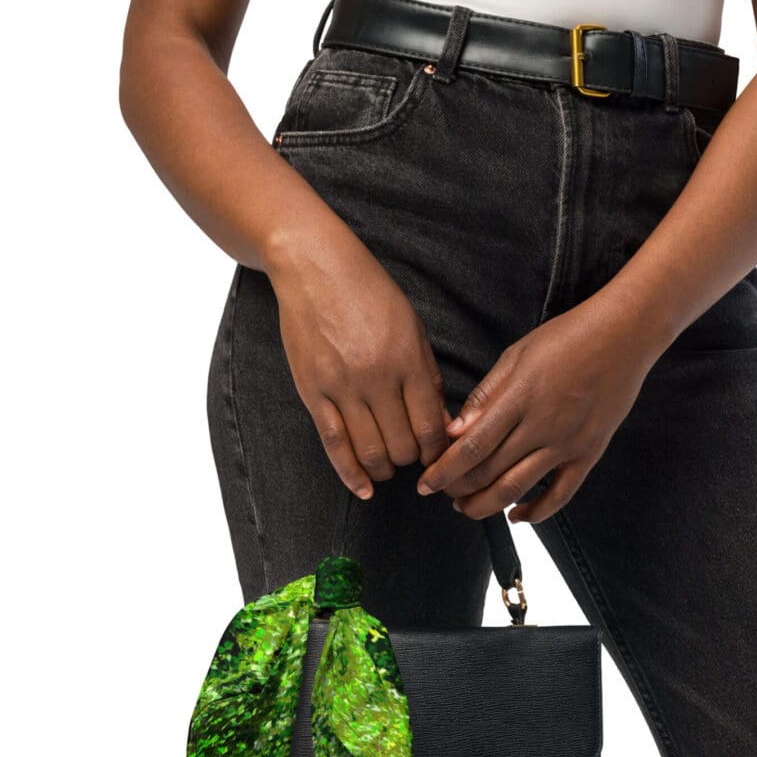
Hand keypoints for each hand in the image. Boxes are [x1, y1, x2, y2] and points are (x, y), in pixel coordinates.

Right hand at [267, 228, 452, 499]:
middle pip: (403, 446)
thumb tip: (443, 423)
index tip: (440, 459)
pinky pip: (334, 444)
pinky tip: (363, 489)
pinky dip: (351, 474)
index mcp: (409, 361)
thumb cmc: (370, 294)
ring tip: (389, 470)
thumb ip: (427, 376)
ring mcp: (343, 387)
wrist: (314, 267)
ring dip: (385, 470)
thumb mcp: (413, 328)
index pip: (431, 426)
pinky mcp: (313, 391)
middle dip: (413, 462)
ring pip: (371, 451)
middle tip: (413, 461)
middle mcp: (378, 378)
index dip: (439, 452)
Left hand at [415, 299, 656, 523]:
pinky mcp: (589, 453)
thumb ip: (485, 396)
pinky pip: (560, 495)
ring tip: (467, 508)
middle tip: (442, 492)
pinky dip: (536, 513)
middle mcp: (542, 426)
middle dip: (458, 489)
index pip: (471, 447)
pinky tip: (516, 516)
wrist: (625, 336)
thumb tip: (455, 432)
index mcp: (519, 398)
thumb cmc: (567, 337)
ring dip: (486, 505)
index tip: (425, 484)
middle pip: (489, 473)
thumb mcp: (517, 355)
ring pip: (518, 489)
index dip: (444, 471)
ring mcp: (567, 443)